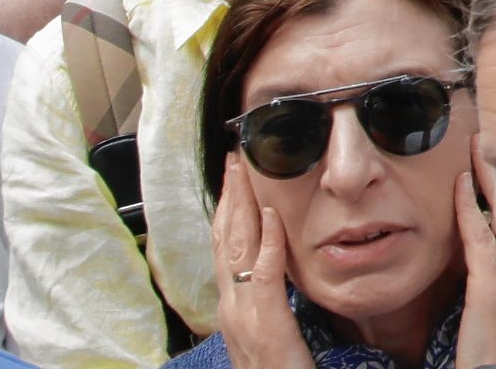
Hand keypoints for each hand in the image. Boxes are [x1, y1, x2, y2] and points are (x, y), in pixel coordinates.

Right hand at [212, 154, 316, 368]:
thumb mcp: (267, 334)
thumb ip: (265, 305)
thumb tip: (269, 274)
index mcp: (232, 308)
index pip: (224, 249)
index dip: (226, 212)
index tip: (232, 179)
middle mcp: (230, 307)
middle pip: (225, 240)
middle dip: (229, 197)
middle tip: (233, 160)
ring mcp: (243, 315)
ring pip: (237, 249)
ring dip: (242, 206)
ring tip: (244, 172)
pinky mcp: (266, 324)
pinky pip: (264, 275)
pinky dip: (266, 242)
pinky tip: (270, 216)